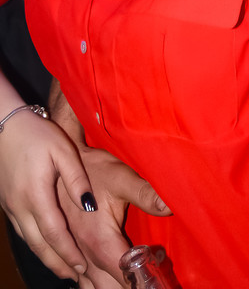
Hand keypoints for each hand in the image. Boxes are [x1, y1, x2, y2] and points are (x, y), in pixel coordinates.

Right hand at [0, 107, 93, 280]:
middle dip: (58, 263)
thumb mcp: (62, 150)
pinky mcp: (8, 203)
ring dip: (47, 257)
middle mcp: (20, 207)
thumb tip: (89, 205)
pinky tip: (46, 246)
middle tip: (76, 276)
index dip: (68, 253)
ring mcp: (11, 207)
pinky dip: (36, 244)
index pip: (54, 233)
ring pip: (29, 241)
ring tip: (64, 268)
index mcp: (36, 195)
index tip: (82, 266)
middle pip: (40, 245)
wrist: (5, 125)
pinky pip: (23, 231)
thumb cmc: (37, 135)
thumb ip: (76, 179)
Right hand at [56, 142, 171, 288]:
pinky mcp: (69, 251)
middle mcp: (84, 254)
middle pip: (107, 286)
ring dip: (110, 287)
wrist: (66, 162)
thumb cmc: (95, 169)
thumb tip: (171, 205)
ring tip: (133, 283)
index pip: (125, 274)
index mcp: (99, 240)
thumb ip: (146, 194)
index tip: (157, 281)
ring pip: (92, 286)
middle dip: (128, 286)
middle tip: (149, 282)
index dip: (143, 281)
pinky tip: (105, 283)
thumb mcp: (122, 177)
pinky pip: (81, 280)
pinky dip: (94, 285)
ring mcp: (74, 255)